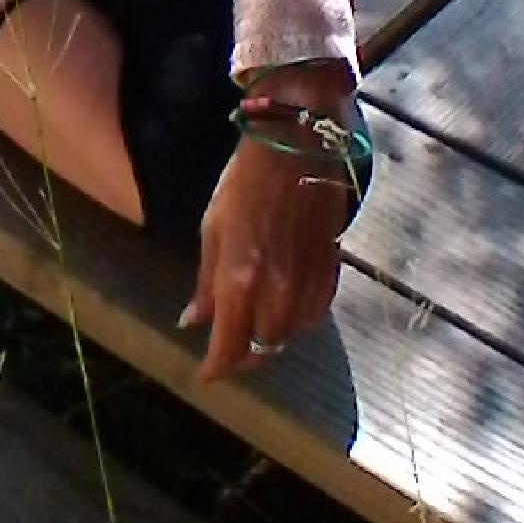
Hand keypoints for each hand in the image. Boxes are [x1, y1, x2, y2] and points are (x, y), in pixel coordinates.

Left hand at [180, 127, 353, 382]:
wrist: (300, 148)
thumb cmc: (245, 183)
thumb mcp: (212, 230)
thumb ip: (206, 284)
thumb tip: (192, 322)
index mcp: (240, 282)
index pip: (228, 347)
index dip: (216, 368)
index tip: (206, 375)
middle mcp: (278, 294)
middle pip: (262, 349)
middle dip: (243, 356)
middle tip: (228, 350)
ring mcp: (308, 286)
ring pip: (290, 337)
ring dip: (270, 340)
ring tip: (253, 330)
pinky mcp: (332, 275)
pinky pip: (314, 317)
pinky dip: (296, 322)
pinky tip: (284, 311)